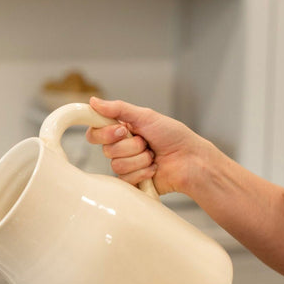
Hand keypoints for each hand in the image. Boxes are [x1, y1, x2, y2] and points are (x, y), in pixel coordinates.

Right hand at [86, 97, 211, 195]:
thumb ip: (118, 109)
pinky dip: (143, 172)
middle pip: (106, 150)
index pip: (95, 133)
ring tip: (153, 156)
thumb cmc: (174, 136)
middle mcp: (121, 148)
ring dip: (139, 159)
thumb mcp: (146, 116)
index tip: (122, 130)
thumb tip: (93, 101)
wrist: (190, 160)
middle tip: (145, 142)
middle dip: (130, 146)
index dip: (105, 133)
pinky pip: (125, 179)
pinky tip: (154, 168)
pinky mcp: (132, 181)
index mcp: (121, 130)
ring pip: (117, 165)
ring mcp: (126, 165)